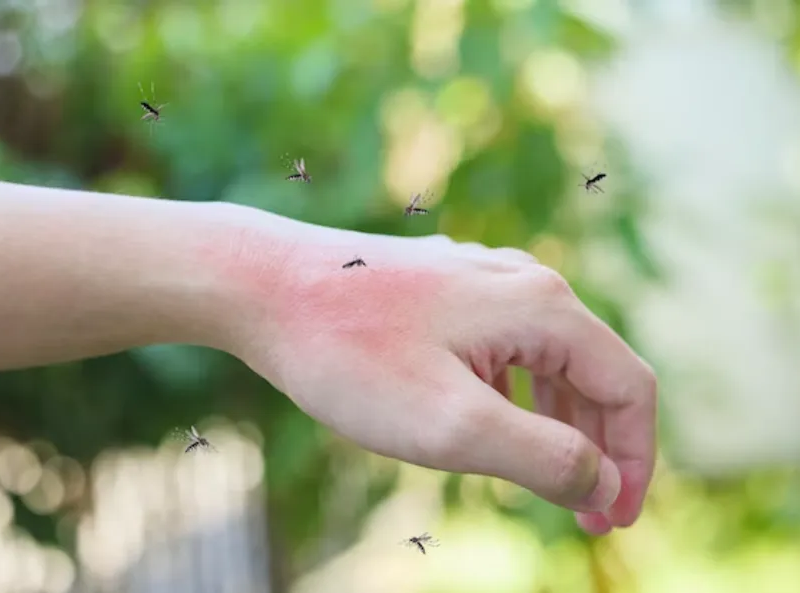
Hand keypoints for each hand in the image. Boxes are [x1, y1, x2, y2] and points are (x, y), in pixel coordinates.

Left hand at [218, 217, 656, 534]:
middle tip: (582, 514)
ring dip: (557, 424)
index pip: (630, 388)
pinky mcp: (445, 290)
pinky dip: (516, 396)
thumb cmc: (351, 355)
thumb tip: (603, 483)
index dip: (637, 461)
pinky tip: (490, 425)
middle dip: (598, 447)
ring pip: (548, 361)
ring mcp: (480, 281)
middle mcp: (522, 282)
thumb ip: (544, 458)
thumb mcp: (453, 425)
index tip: (615, 519)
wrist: (263, 287)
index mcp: (543, 307)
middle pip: (594, 373)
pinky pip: (505, 348)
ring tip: (542, 480)